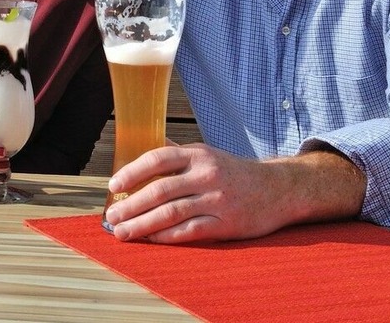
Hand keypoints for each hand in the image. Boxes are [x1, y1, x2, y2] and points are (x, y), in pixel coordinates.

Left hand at [104, 143, 363, 242]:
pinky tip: (150, 239)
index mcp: (199, 154)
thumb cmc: (234, 171)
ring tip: (123, 232)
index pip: (158, 159)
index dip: (132, 172)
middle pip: (160, 190)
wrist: (279, 189)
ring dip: (142, 225)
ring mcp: (218, 200)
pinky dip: (166, 236)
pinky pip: (190, 231)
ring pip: (171, 213)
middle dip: (131, 205)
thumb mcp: (207, 154)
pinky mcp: (227, 223)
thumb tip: (141, 150)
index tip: (113, 186)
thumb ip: (177, 154)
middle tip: (111, 217)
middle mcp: (207, 175)